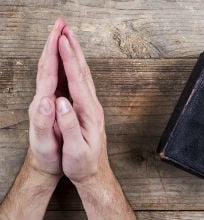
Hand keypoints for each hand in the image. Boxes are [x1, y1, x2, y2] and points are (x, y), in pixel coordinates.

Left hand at [28, 18, 65, 176]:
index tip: (61, 34)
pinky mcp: (54, 103)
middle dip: (54, 43)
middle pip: (48, 65)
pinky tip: (67, 60)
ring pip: (52, 70)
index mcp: (44, 105)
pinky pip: (57, 79)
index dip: (55, 53)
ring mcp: (49, 100)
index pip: (49, 73)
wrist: (45, 164)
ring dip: (57, 50)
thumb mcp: (45, 144)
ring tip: (64, 36)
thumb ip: (45, 122)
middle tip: (62, 24)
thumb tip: (49, 100)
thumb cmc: (48, 155)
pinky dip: (62, 65)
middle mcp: (44, 99)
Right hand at [56, 25, 107, 182]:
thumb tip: (62, 102)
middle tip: (66, 29)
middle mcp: (93, 106)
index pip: (77, 81)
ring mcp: (92, 106)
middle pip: (83, 72)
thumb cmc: (83, 163)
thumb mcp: (76, 149)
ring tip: (69, 38)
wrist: (94, 172)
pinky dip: (77, 68)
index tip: (62, 41)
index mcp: (88, 112)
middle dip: (74, 49)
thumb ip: (70, 125)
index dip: (69, 60)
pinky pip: (83, 83)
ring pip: (84, 75)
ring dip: (77, 55)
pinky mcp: (89, 109)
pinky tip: (73, 62)